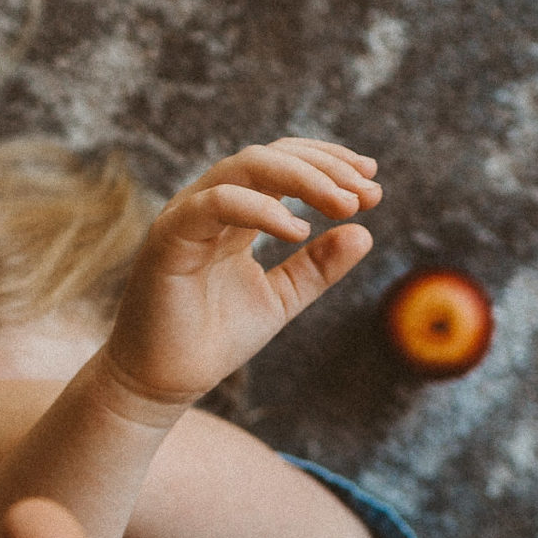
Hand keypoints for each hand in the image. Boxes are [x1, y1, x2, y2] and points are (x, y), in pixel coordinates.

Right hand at [102, 139, 379, 411]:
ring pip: (246, 166)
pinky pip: (217, 203)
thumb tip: (364, 231)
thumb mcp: (282, 298)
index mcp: (237, 212)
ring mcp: (187, 215)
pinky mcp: (168, 236)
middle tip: (369, 194)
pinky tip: (299, 231)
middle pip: (271, 156)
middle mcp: (210, 203)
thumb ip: (318, 266)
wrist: (163, 382)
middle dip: (326, 169)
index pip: (285, 163)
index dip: (331, 165)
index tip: (374, 184)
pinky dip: (261, 209)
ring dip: (303, 178)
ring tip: (345, 205)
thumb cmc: (214, 339)